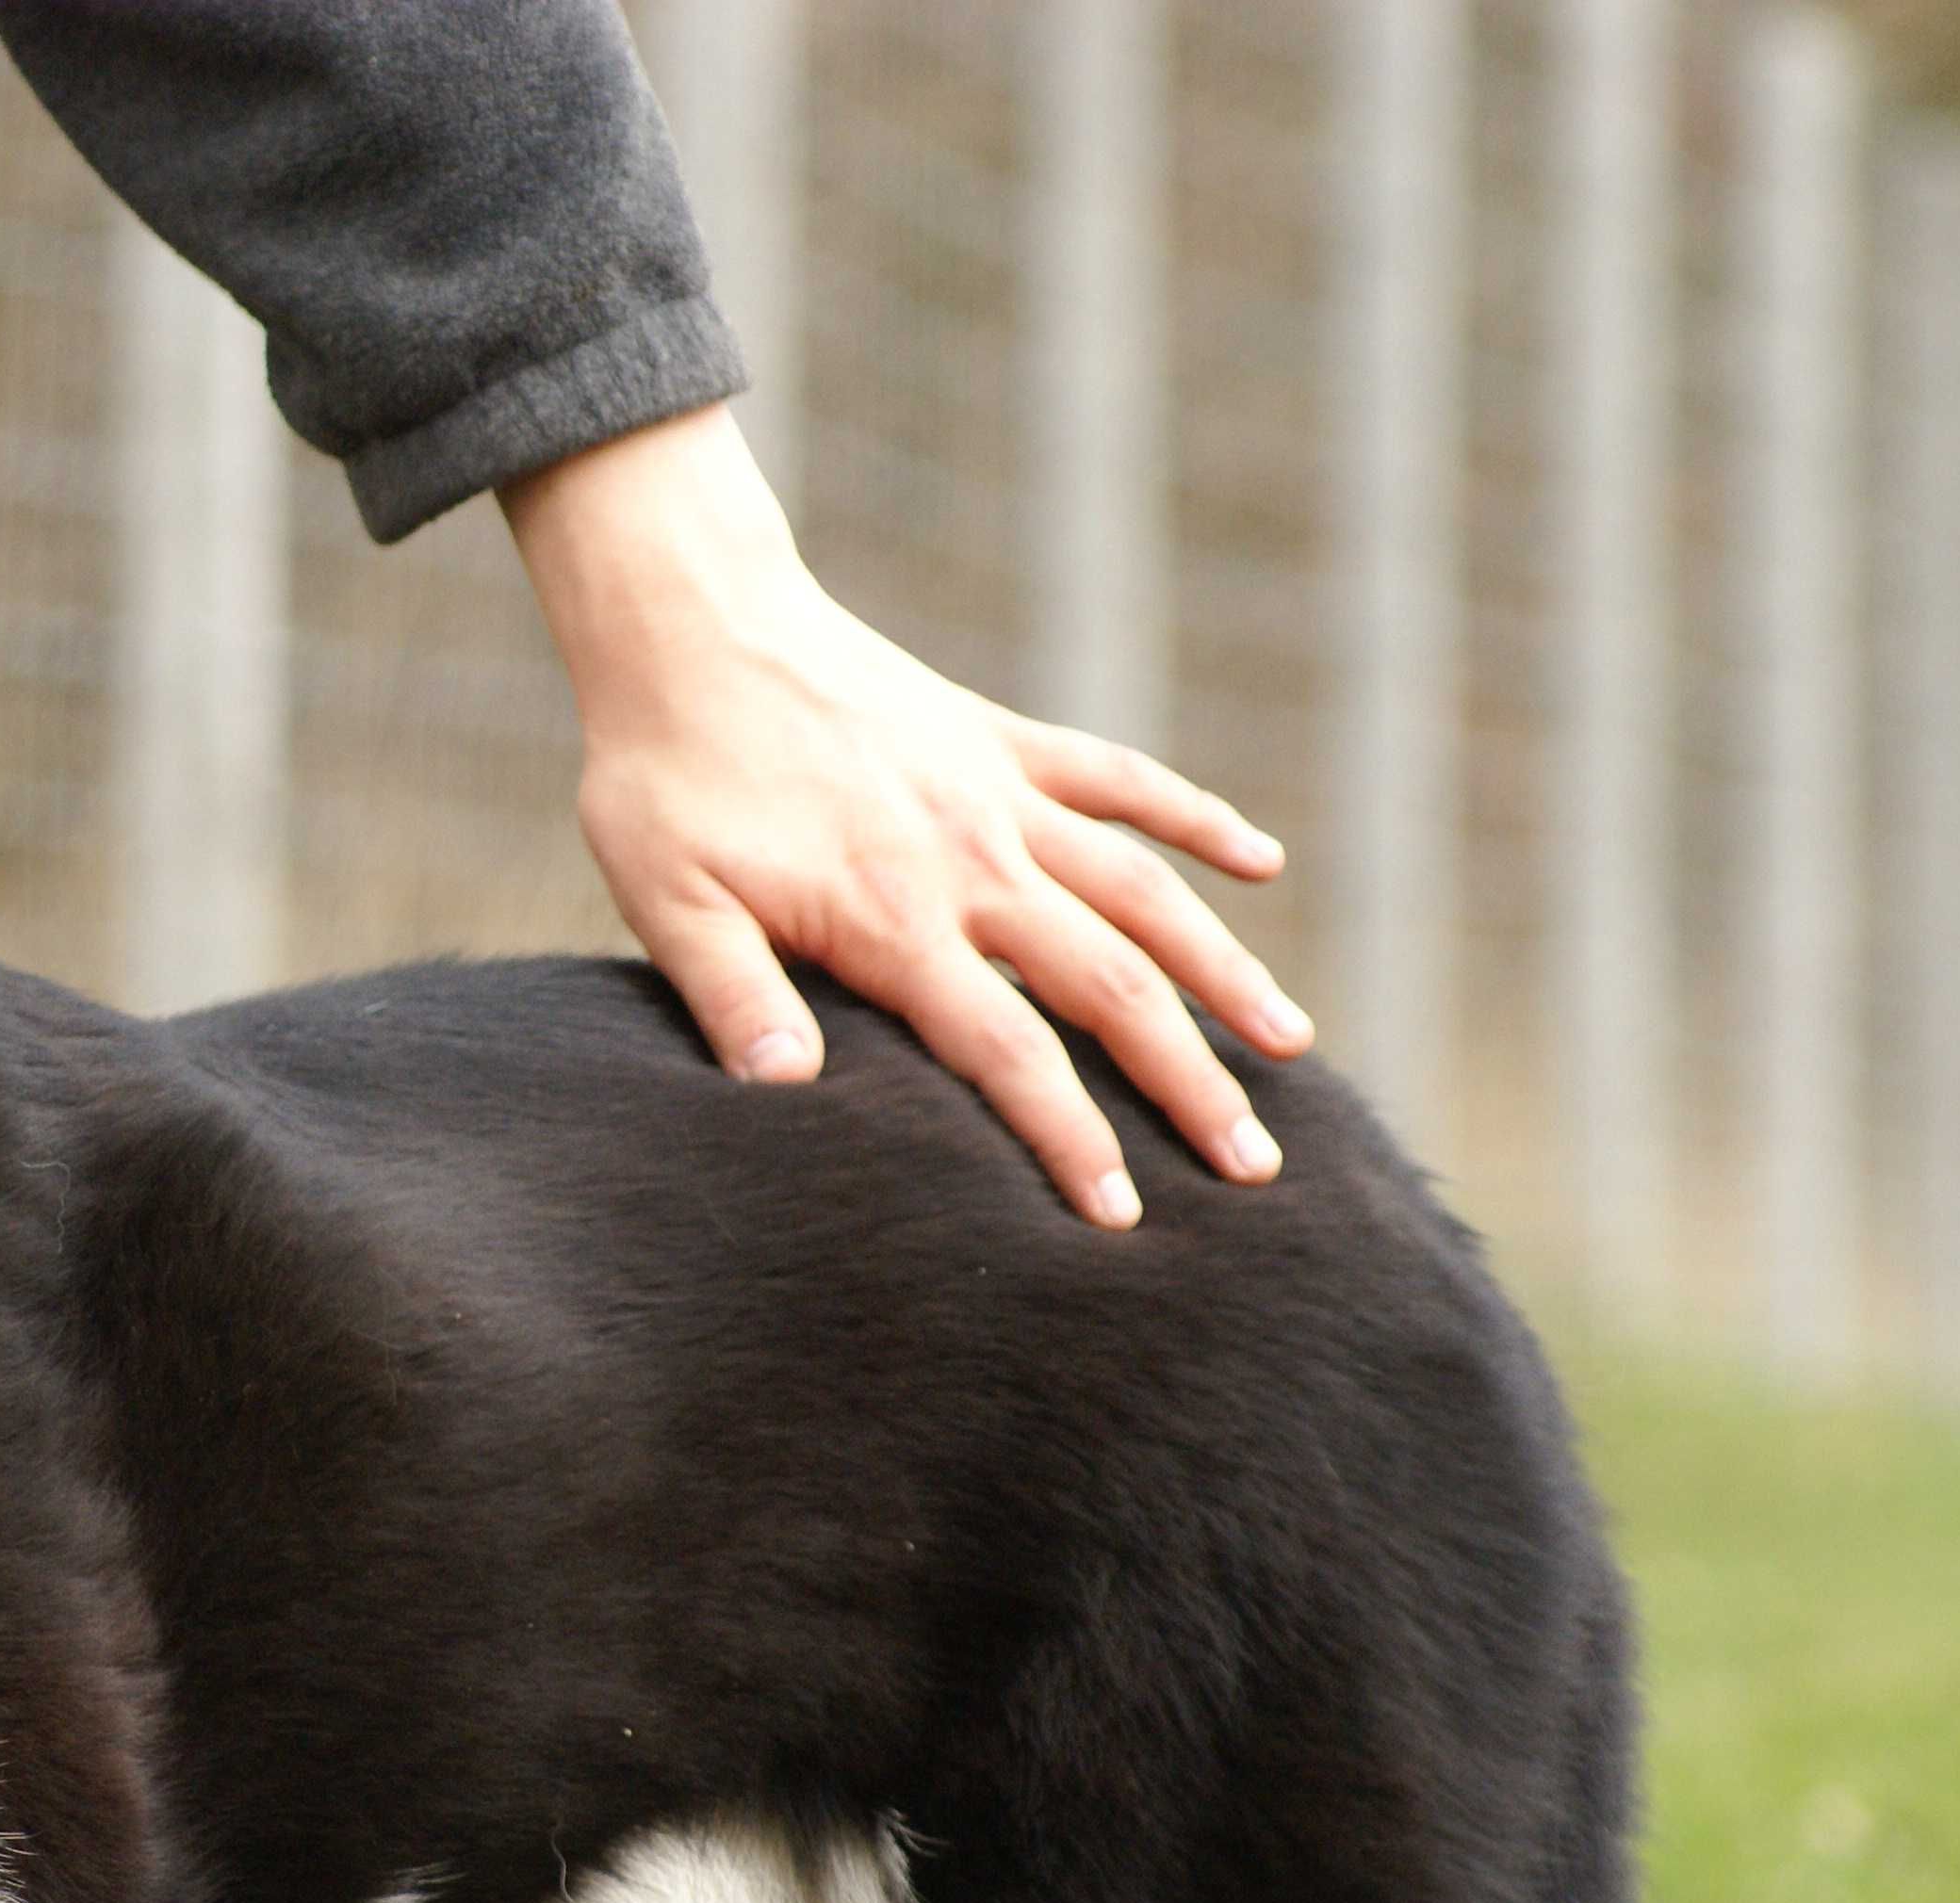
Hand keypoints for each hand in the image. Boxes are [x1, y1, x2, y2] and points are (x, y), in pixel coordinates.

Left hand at [502, 406, 1310, 1230]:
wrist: (689, 625)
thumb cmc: (664, 777)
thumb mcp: (669, 900)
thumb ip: (732, 996)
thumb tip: (785, 1092)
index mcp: (895, 918)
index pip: (1007, 1053)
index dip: (1071, 1140)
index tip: (1125, 1219)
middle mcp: (973, 860)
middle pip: (1109, 987)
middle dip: (1187, 1082)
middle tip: (1255, 1168)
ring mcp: (1000, 795)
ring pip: (1144, 892)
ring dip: (1225, 969)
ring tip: (1295, 1045)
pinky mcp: (1002, 740)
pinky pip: (1122, 780)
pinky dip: (1196, 818)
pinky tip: (1265, 860)